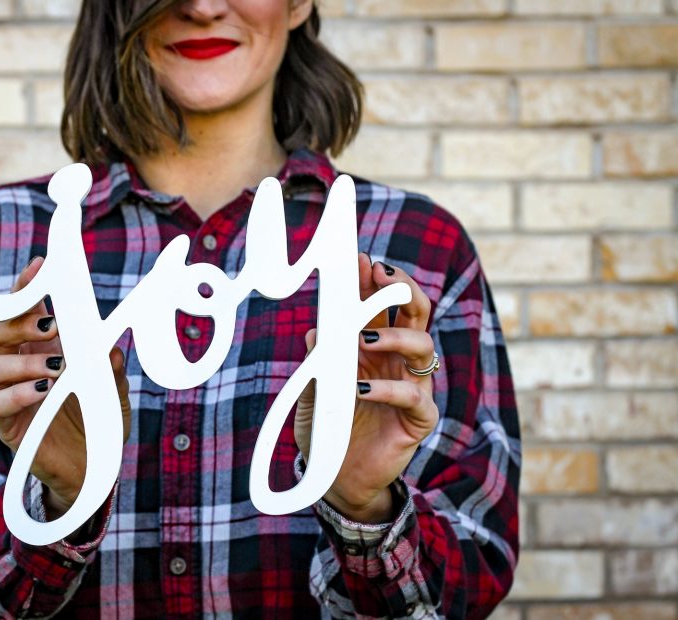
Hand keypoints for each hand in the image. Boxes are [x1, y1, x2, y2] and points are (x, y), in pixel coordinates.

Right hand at [0, 257, 132, 516]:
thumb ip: (110, 366)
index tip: (39, 267)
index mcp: (41, 346)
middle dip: (17, 320)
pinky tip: (43, 392)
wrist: (92, 467)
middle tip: (49, 325)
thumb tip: (110, 348)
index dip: (26, 286)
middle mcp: (19, 364)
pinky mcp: (8, 425)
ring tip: (56, 369)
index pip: (23, 309)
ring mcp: (9, 393)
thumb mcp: (113, 388)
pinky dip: (19, 393)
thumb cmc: (98, 418)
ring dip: (24, 361)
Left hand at [294, 253, 438, 522]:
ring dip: (395, 336)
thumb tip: (317, 330)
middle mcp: (398, 362)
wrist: (337, 479)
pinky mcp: (419, 420)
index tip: (361, 259)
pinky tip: (362, 389)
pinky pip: (415, 397)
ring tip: (364, 340)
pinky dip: (388, 389)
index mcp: (375, 348)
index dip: (374, 281)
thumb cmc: (327, 429)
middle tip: (381, 275)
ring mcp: (413, 388)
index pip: (382, 305)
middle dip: (401, 289)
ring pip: (424, 346)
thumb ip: (318, 362)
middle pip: (415, 313)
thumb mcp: (314, 391)